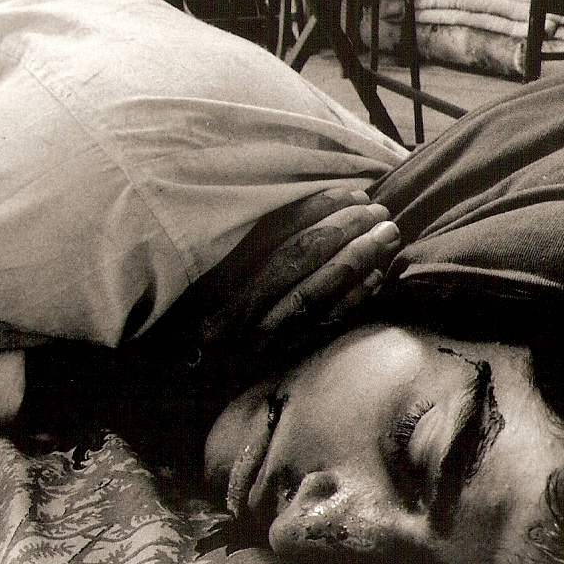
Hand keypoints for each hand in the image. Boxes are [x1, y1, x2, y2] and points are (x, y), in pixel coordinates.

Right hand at [145, 189, 400, 369]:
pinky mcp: (273, 360)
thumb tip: (312, 197)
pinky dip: (352, 299)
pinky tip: (375, 276)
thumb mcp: (207, 261)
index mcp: (210, 280)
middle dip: (345, 233)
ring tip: (386, 237)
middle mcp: (229, 313)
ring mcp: (252, 341)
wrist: (176, 371)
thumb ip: (252, 233)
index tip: (353, 193)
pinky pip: (320, 328)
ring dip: (357, 263)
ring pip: (315, 297)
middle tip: (380, 213)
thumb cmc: (188, 303)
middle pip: (298, 264)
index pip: (275, 237)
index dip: (318, 211)